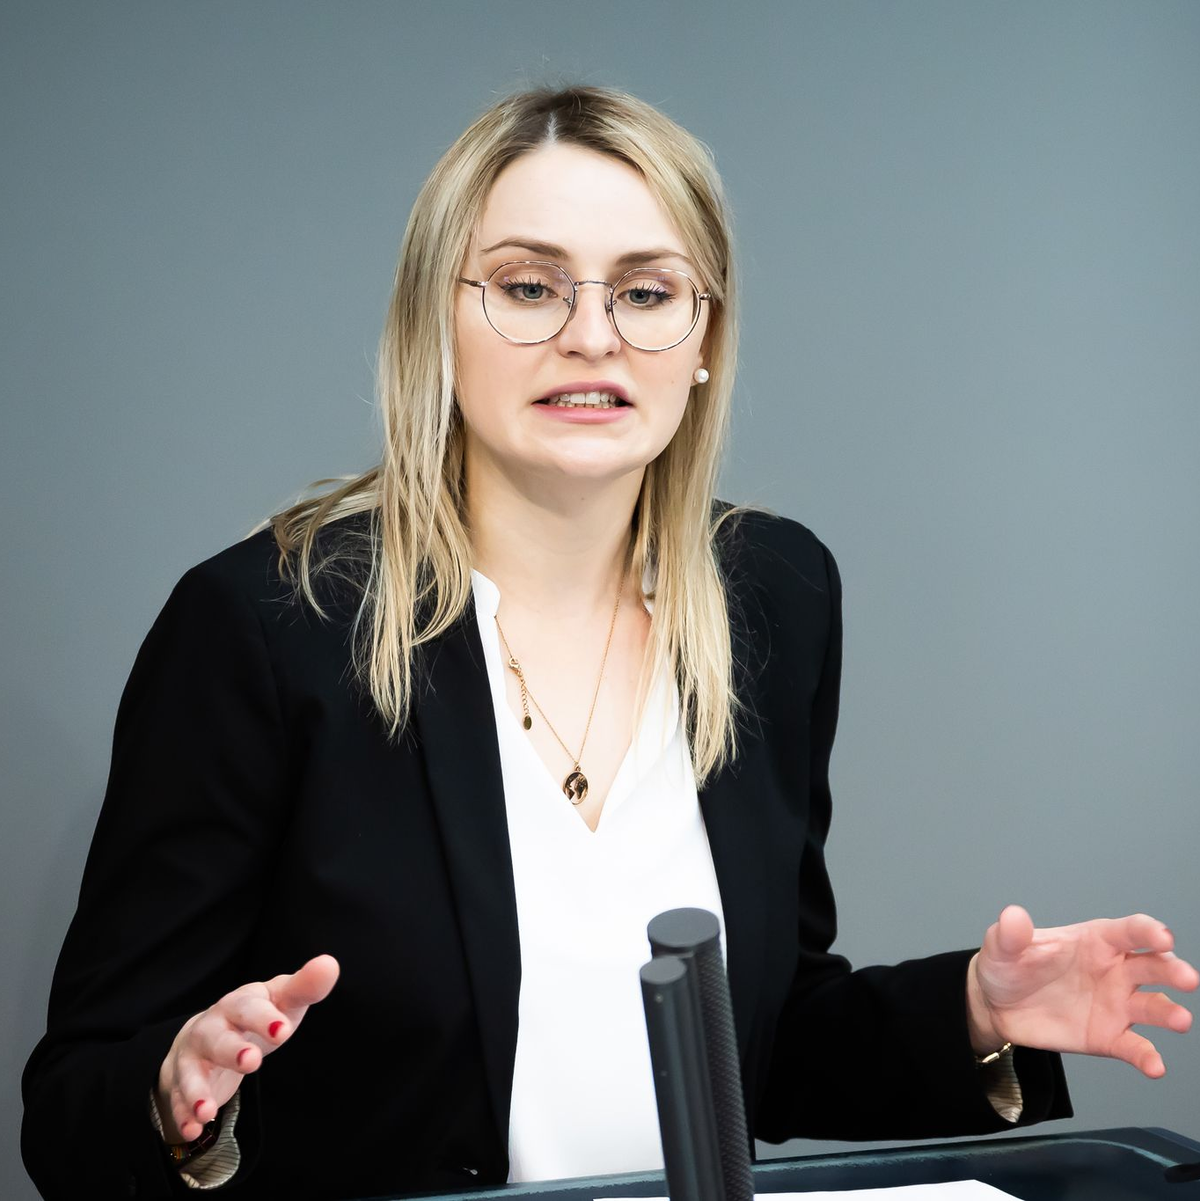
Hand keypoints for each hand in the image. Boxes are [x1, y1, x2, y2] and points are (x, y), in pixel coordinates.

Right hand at [155, 954, 339, 1142]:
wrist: (209, 1030)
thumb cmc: (256, 1014)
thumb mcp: (281, 999)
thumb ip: (305, 987)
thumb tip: (330, 965)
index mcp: (239, 1003)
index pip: (250, 1007)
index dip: (266, 1018)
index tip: (283, 1030)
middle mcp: (211, 1027)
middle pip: (217, 1038)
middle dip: (231, 1050)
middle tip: (251, 1062)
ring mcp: (193, 1056)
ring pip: (191, 1071)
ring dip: (197, 1091)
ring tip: (208, 1111)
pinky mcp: (183, 1082)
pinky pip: (179, 1101)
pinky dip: (184, 1115)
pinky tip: (194, 1129)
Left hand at [966, 906, 1196, 1076]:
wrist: (996, 1006)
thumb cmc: (1008, 966)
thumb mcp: (1001, 946)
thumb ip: (1010, 933)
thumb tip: (1013, 915)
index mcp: (1094, 940)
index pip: (1128, 931)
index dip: (1148, 931)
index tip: (1163, 937)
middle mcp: (1114, 971)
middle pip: (1152, 965)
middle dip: (1172, 969)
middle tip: (1187, 977)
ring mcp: (1115, 1005)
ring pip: (1152, 1007)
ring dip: (1169, 1013)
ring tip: (1180, 1020)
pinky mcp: (1108, 1037)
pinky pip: (1134, 1047)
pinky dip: (1147, 1056)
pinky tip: (1155, 1066)